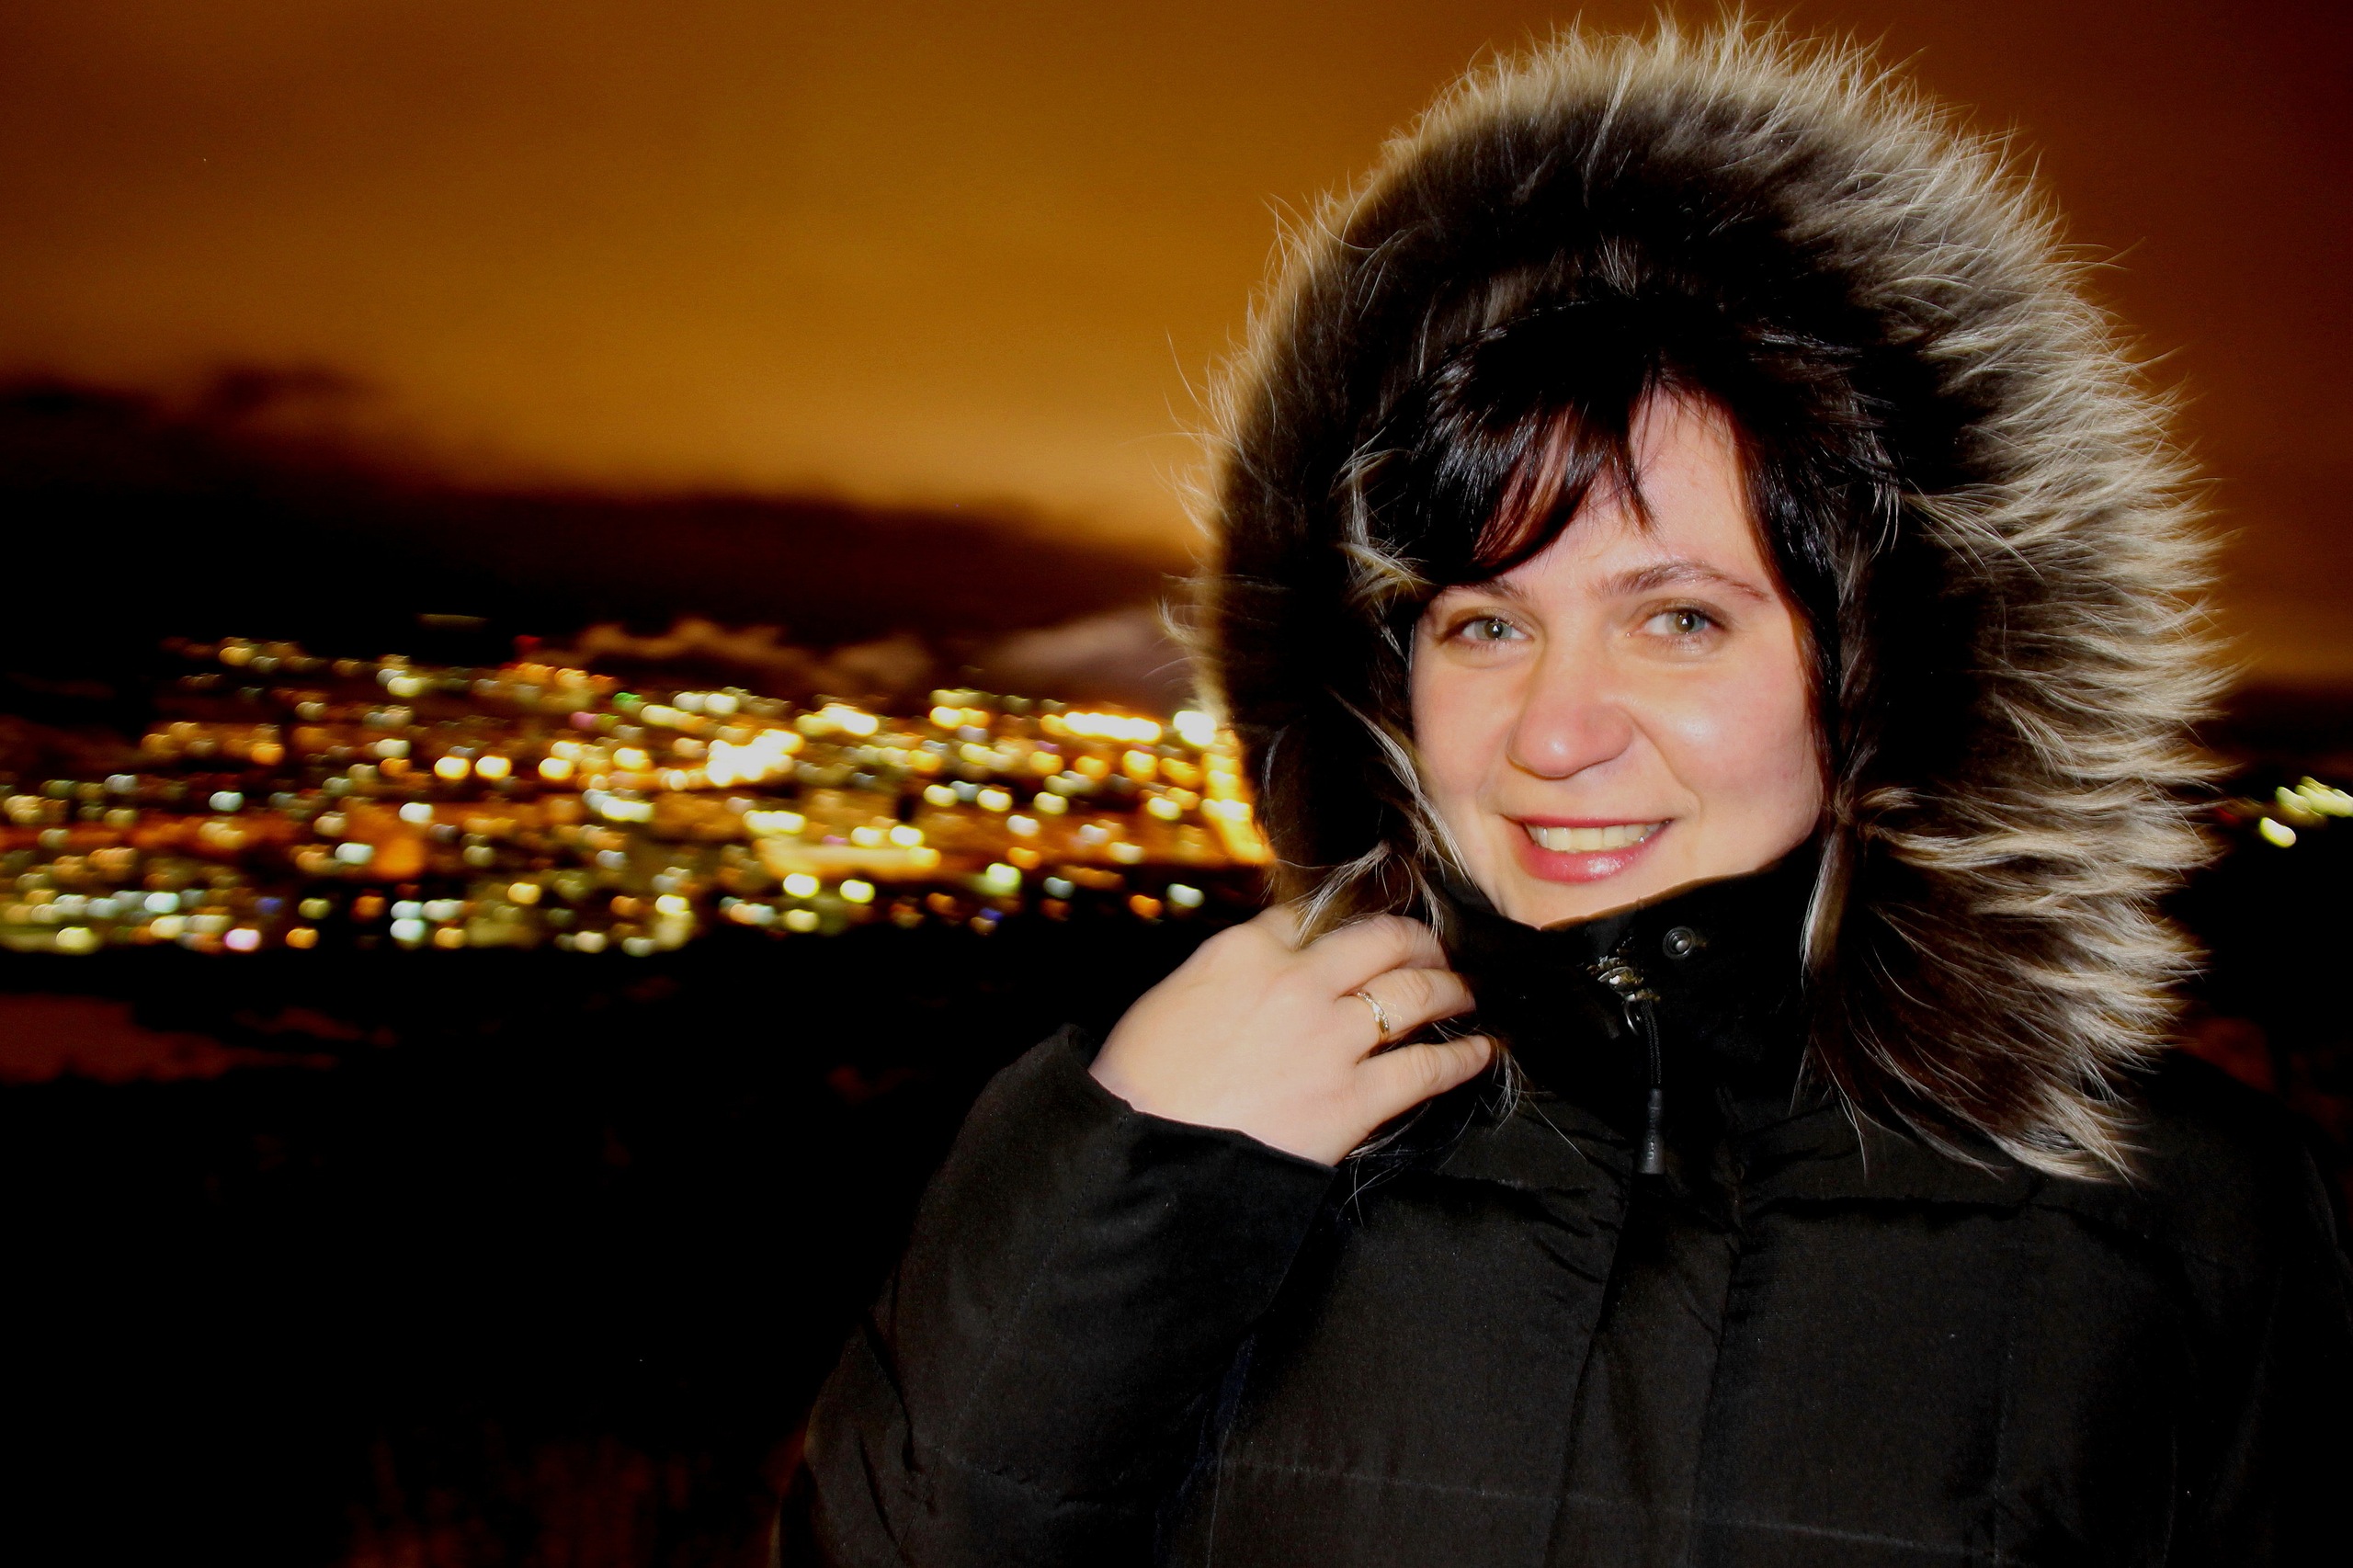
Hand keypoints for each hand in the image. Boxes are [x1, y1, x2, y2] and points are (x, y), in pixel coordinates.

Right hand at [1089, 905, 1492, 1165]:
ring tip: (1467, 992)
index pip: (1312, 914)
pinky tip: (1483, 1050)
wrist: (1146, 1154)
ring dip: (1452, 988)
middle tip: (1435, 949)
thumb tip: (1261, 973)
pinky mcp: (1355, 1098)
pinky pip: (1428, 1068)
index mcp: (1245, 950)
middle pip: (1383, 939)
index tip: (1372, 918)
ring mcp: (1333, 1038)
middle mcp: (1298, 981)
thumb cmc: (1141, 1084)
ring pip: (1417, 993)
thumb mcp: (1172, 999)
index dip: (1351, 914)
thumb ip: (1228, 973)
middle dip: (1419, 940)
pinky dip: (1464, 1056)